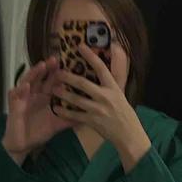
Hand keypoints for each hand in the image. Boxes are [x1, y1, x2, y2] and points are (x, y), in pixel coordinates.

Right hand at [3, 55, 71, 162]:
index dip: (60, 72)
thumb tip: (88, 116)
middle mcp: (34, 94)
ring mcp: (23, 98)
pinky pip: (15, 95)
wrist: (24, 145)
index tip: (70, 64)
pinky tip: (26, 86)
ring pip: (28, 81)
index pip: (53, 81)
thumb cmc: (39, 132)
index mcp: (45, 96)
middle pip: (41, 77)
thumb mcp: (57, 125)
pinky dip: (20, 90)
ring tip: (42, 65)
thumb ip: (70, 119)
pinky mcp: (14, 106)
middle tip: (57, 58)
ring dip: (34, 73)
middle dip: (48, 67)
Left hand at [50, 42, 150, 171]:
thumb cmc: (125, 114)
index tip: (80, 46)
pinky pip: (75, 115)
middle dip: (68, 77)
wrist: (129, 135)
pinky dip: (65, 112)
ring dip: (63, 93)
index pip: (101, 68)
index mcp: (113, 88)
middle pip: (83, 83)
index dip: (90, 56)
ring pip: (76, 99)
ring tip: (52, 89)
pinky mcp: (92, 121)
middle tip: (57, 72)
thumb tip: (109, 64)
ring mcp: (98, 110)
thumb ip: (112, 81)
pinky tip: (56, 108)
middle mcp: (105, 97)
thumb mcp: (121, 94)